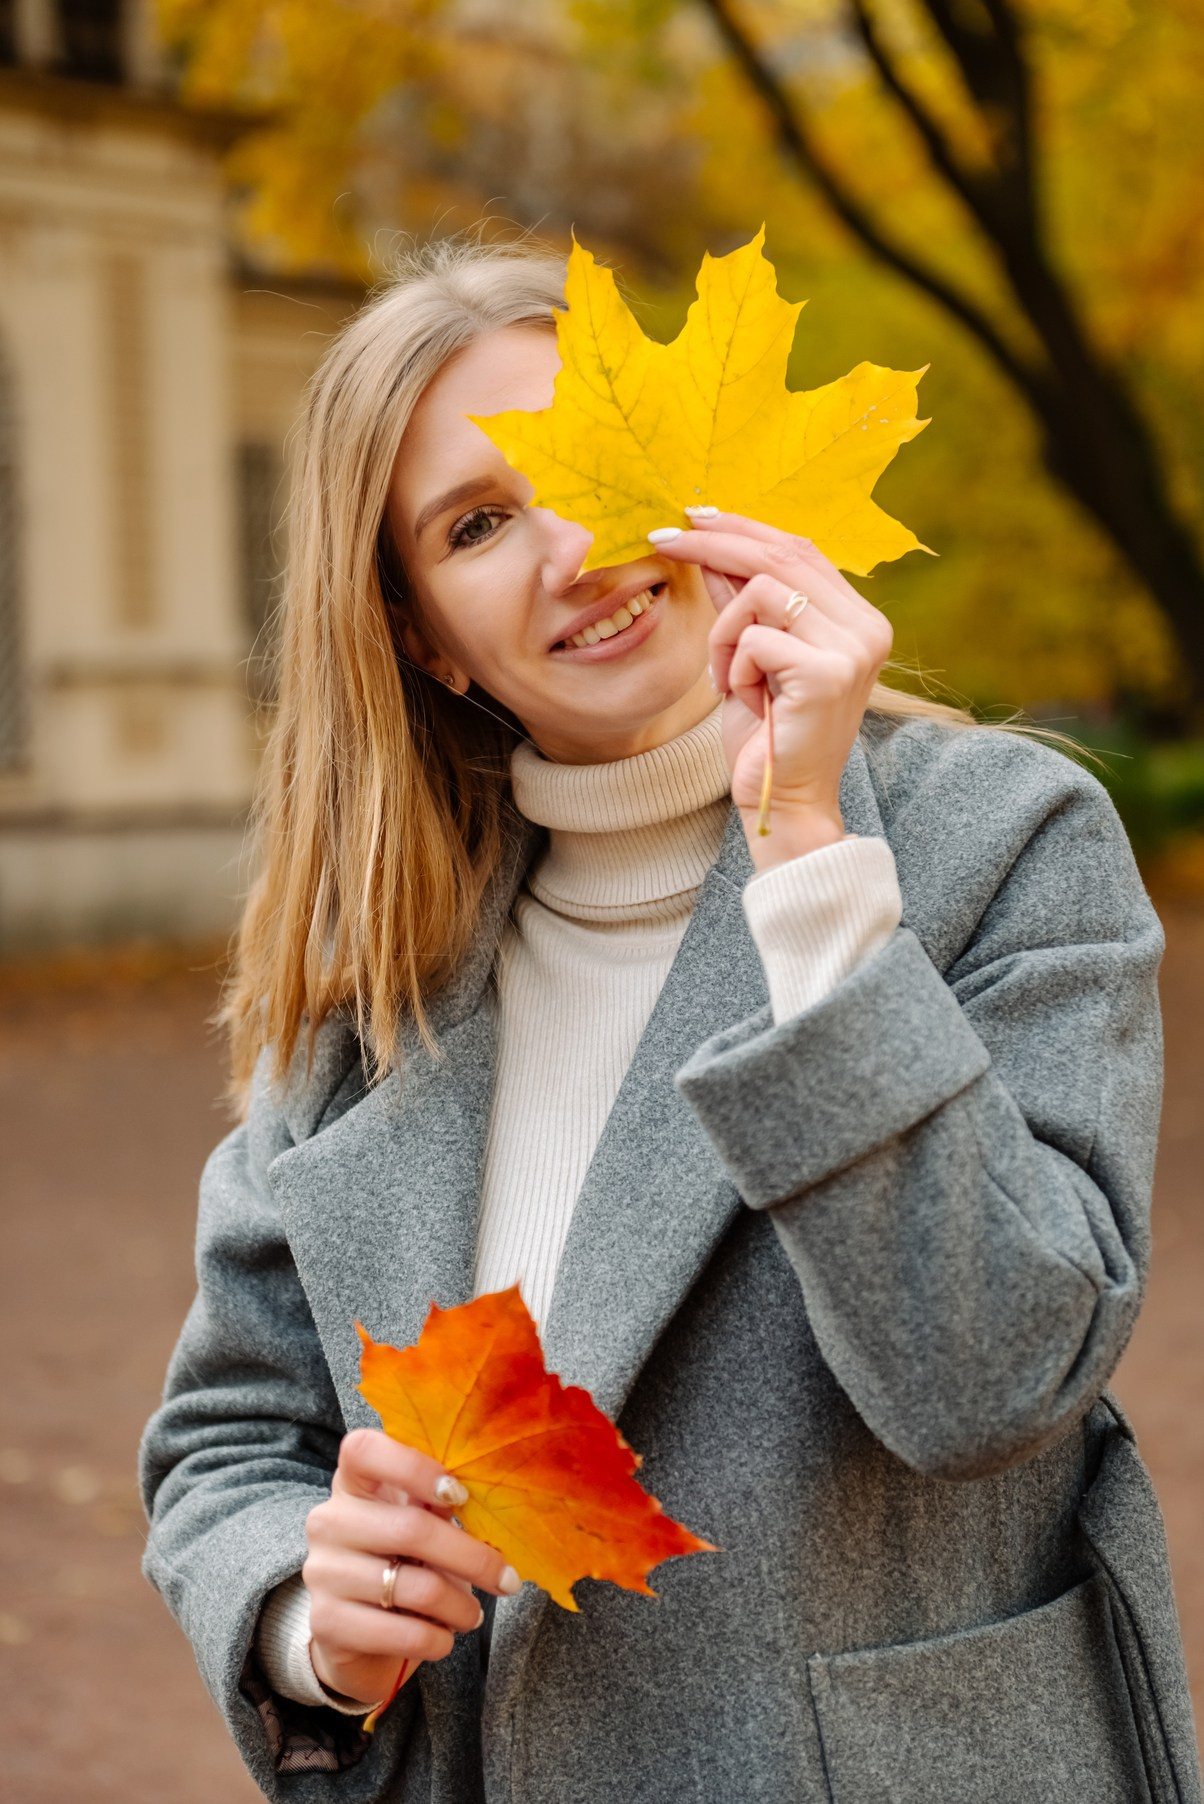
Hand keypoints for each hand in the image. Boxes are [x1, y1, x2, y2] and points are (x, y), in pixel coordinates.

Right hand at [303, 1428, 519, 1707]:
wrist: (355, 1635)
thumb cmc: (399, 1562)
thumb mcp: (417, 1522)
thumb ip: (438, 1504)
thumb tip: (491, 1503)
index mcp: (352, 1483)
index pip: (364, 1449)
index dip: (414, 1466)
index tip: (460, 1495)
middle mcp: (329, 1521)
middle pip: (411, 1528)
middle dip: (473, 1558)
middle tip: (506, 1579)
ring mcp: (322, 1571)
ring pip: (415, 1587)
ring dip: (460, 1606)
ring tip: (474, 1615)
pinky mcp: (326, 1622)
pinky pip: (401, 1633)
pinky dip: (436, 1639)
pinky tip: (445, 1638)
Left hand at [653, 512, 892, 870]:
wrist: (785, 804)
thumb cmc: (767, 738)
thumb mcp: (748, 659)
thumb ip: (741, 606)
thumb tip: (711, 550)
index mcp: (857, 620)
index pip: (799, 550)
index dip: (745, 527)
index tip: (694, 516)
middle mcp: (866, 628)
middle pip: (781, 555)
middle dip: (714, 542)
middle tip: (664, 538)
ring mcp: (853, 648)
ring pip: (760, 592)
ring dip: (723, 634)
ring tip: (729, 679)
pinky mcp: (829, 672)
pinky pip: (754, 638)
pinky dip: (732, 667)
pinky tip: (745, 701)